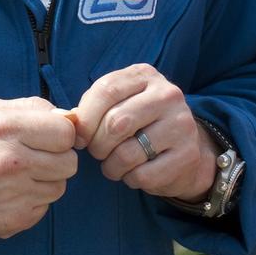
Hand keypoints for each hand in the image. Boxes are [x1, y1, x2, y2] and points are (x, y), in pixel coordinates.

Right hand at [0, 96, 78, 238]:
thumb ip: (29, 109)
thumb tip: (65, 117)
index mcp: (6, 128)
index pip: (65, 132)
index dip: (60, 133)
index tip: (47, 136)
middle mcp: (12, 162)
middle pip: (69, 163)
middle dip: (56, 157)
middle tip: (34, 156)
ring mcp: (13, 196)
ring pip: (59, 187)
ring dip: (45, 180)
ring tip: (18, 174)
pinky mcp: (12, 221)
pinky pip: (43, 208)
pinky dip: (32, 200)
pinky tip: (9, 192)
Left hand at [67, 64, 217, 201]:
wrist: (185, 146)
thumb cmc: (139, 122)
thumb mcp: (118, 103)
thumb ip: (92, 106)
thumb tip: (67, 120)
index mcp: (145, 75)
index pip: (106, 90)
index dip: (85, 117)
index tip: (79, 136)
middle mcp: (167, 95)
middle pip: (116, 122)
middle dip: (97, 144)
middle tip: (96, 152)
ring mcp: (181, 124)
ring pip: (128, 153)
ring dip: (111, 166)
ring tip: (112, 165)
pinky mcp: (188, 155)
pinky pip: (144, 174)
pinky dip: (130, 179)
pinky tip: (133, 173)